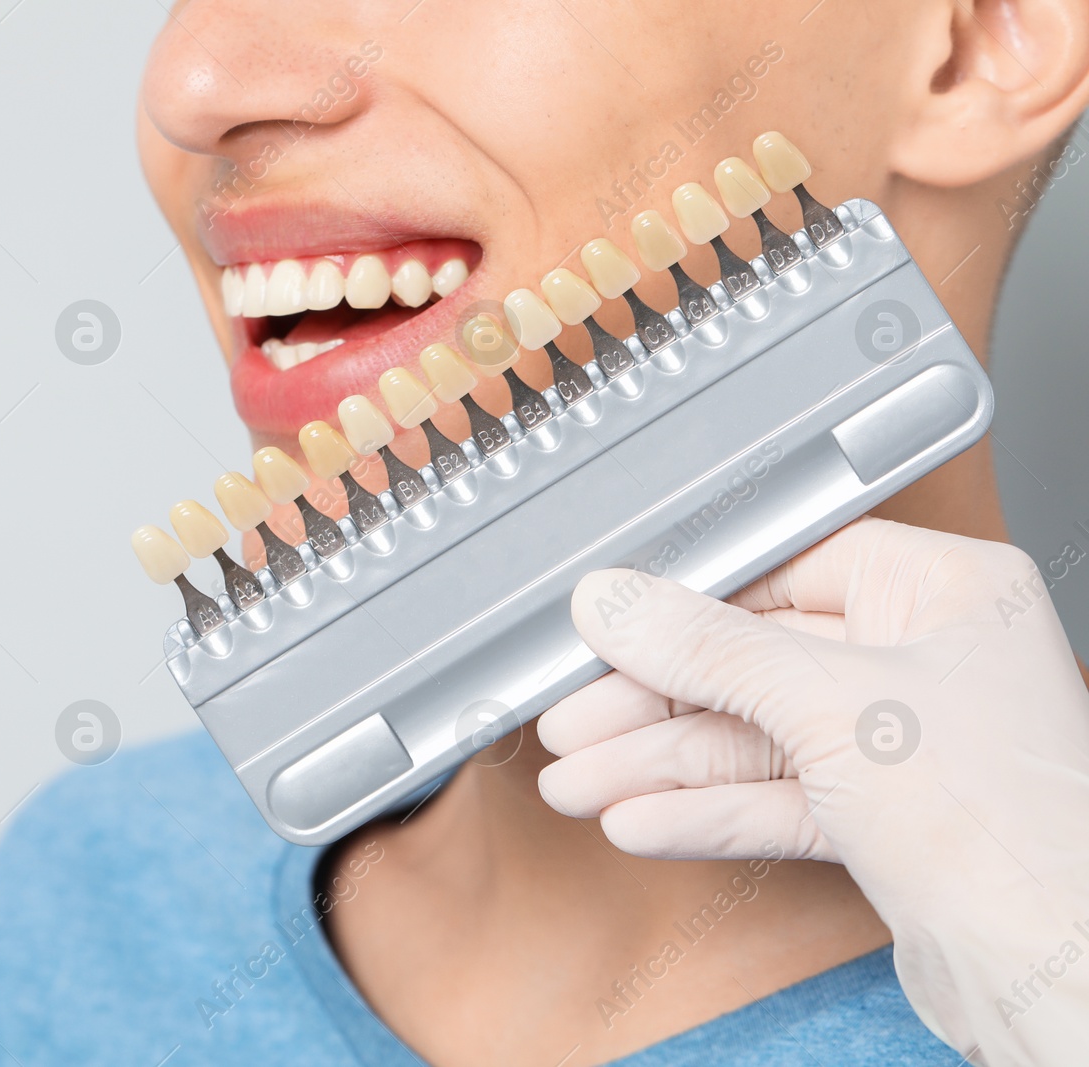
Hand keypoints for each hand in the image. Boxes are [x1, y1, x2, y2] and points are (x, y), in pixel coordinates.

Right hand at [536, 517, 1088, 1065]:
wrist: (1056, 968)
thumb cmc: (1007, 827)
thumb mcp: (826, 704)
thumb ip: (707, 648)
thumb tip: (618, 603)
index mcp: (946, 592)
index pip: (788, 569)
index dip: (690, 599)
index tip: (613, 622)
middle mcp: (928, 659)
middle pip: (757, 660)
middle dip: (655, 702)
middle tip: (576, 720)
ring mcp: (907, 744)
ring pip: (756, 738)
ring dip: (662, 764)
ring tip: (579, 780)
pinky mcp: (886, 819)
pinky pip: (775, 798)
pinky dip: (705, 811)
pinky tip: (638, 819)